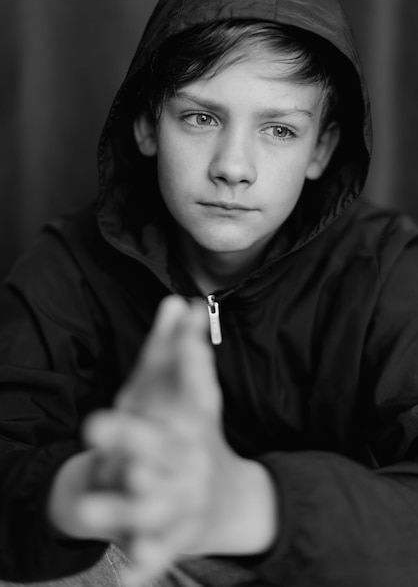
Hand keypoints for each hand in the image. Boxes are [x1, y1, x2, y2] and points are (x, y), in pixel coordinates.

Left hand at [49, 297, 276, 584]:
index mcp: (193, 423)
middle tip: (97, 422)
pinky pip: (156, 552)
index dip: (185, 361)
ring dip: (126, 506)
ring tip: (96, 503)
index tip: (177, 325)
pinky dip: (145, 565)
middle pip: (159, 447)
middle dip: (131, 436)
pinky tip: (127, 577)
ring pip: (151, 503)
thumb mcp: (196, 397)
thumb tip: (180, 300)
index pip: (191, 388)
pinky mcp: (174, 536)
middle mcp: (190, 459)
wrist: (233, 503)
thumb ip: (184, 350)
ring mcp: (184, 500)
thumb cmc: (202, 439)